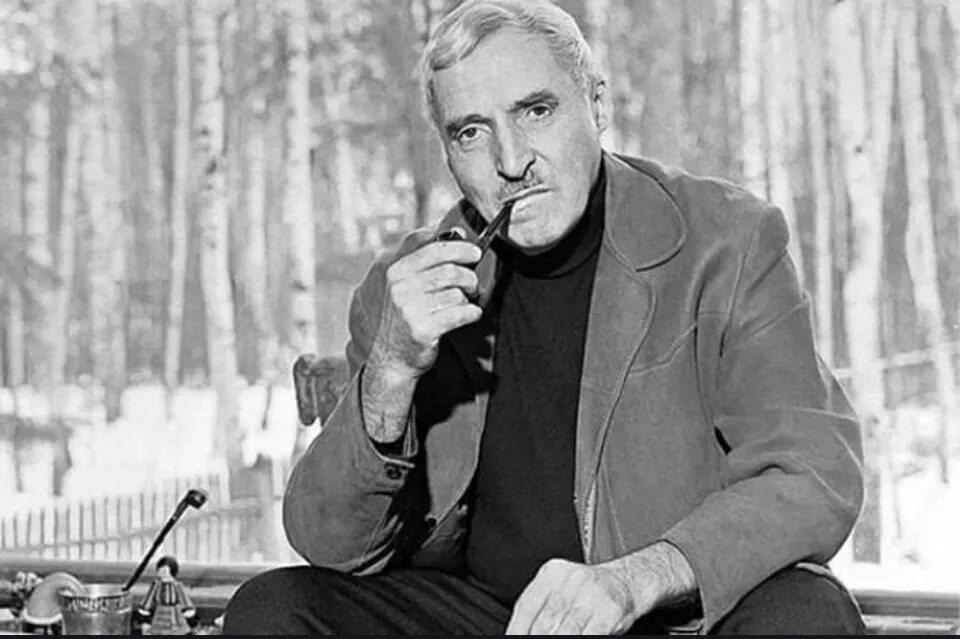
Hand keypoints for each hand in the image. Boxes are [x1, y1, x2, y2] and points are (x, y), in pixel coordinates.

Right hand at [360, 238, 481, 443]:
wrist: (392, 359)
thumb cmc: (405, 320)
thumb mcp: (405, 287)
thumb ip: (425, 264)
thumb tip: (455, 232)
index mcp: (396, 272)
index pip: (431, 249)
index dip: (458, 247)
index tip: (474, 251)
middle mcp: (400, 288)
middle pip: (449, 271)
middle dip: (469, 277)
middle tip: (473, 284)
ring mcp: (410, 309)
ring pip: (456, 293)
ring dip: (469, 298)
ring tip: (466, 302)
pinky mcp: (423, 329)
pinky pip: (460, 313)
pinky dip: (472, 313)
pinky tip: (471, 314)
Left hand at [505, 559, 644, 634]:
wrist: (625, 583)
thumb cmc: (587, 591)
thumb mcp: (560, 588)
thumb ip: (541, 607)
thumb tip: (520, 630)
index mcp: (553, 573)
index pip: (527, 606)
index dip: (518, 629)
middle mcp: (571, 580)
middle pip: (545, 620)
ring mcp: (592, 595)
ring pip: (566, 630)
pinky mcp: (610, 611)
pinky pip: (590, 633)